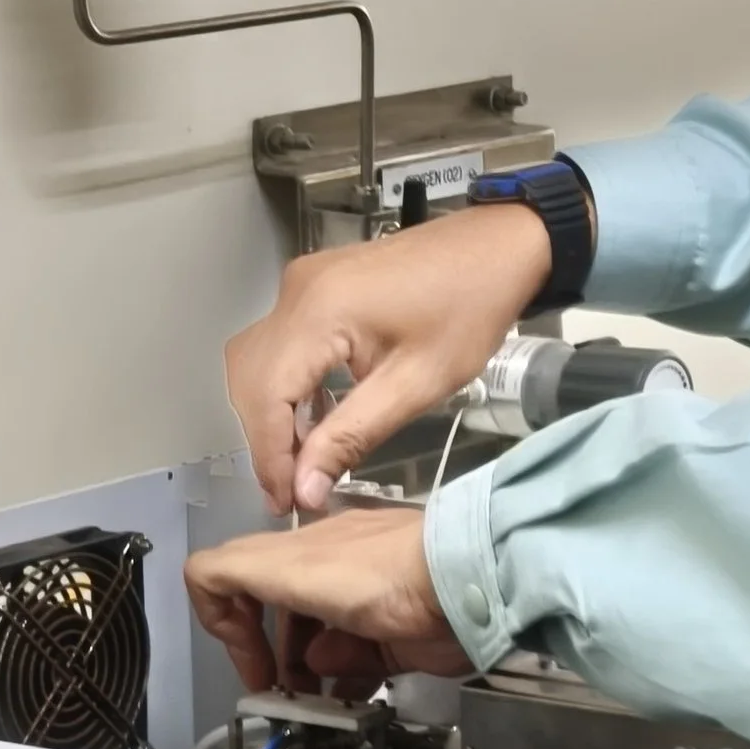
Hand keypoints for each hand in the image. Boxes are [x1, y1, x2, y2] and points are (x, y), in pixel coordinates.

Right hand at [185, 503, 470, 695]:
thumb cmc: (381, 575)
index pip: (229, 573)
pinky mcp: (391, 638)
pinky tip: (351, 700)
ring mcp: (359, 607)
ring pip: (312, 646)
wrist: (466, 586)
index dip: (222, 618)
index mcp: (296, 554)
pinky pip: (354, 665)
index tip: (246, 659)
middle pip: (271, 616)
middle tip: (276, 692)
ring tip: (315, 703)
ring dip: (304, 677)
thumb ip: (243, 574)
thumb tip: (248, 626)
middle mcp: (322, 575)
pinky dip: (344, 685)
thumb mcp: (296, 569)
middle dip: (267, 657)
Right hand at [225, 204, 554, 515]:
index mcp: (319, 312)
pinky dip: (287, 384)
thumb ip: (352, 437)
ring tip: (305, 463)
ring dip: (272, 414)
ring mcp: (302, 282)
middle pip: (251, 380)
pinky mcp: (315, 283)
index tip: (284, 503)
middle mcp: (295, 292)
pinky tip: (317, 417)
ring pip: (257, 362)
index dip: (268, 457)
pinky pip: (280, 342)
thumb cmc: (470, 309)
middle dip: (266, 440)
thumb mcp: (417, 383)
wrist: (498, 245)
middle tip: (296, 490)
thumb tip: (306, 490)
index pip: (265, 397)